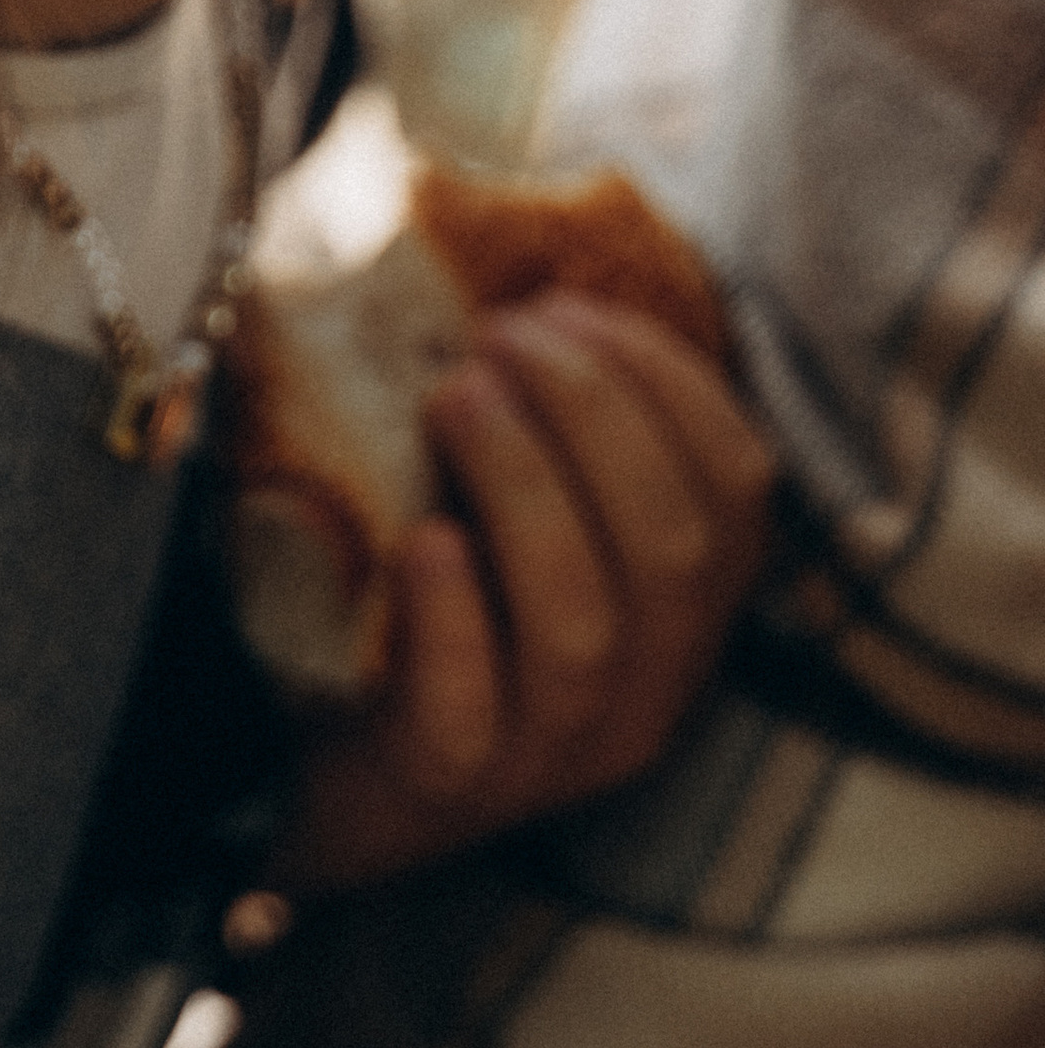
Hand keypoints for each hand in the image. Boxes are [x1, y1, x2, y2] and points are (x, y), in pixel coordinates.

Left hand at [274, 290, 777, 894]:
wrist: (311, 766)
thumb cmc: (420, 592)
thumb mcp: (508, 502)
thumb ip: (540, 415)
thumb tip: (513, 264)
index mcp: (680, 606)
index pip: (736, 485)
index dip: (668, 378)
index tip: (571, 303)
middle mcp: (644, 687)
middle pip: (668, 543)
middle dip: (589, 409)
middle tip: (495, 336)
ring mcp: (550, 748)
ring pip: (585, 620)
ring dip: (524, 482)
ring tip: (451, 396)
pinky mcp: (448, 783)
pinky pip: (472, 709)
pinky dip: (453, 612)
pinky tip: (420, 540)